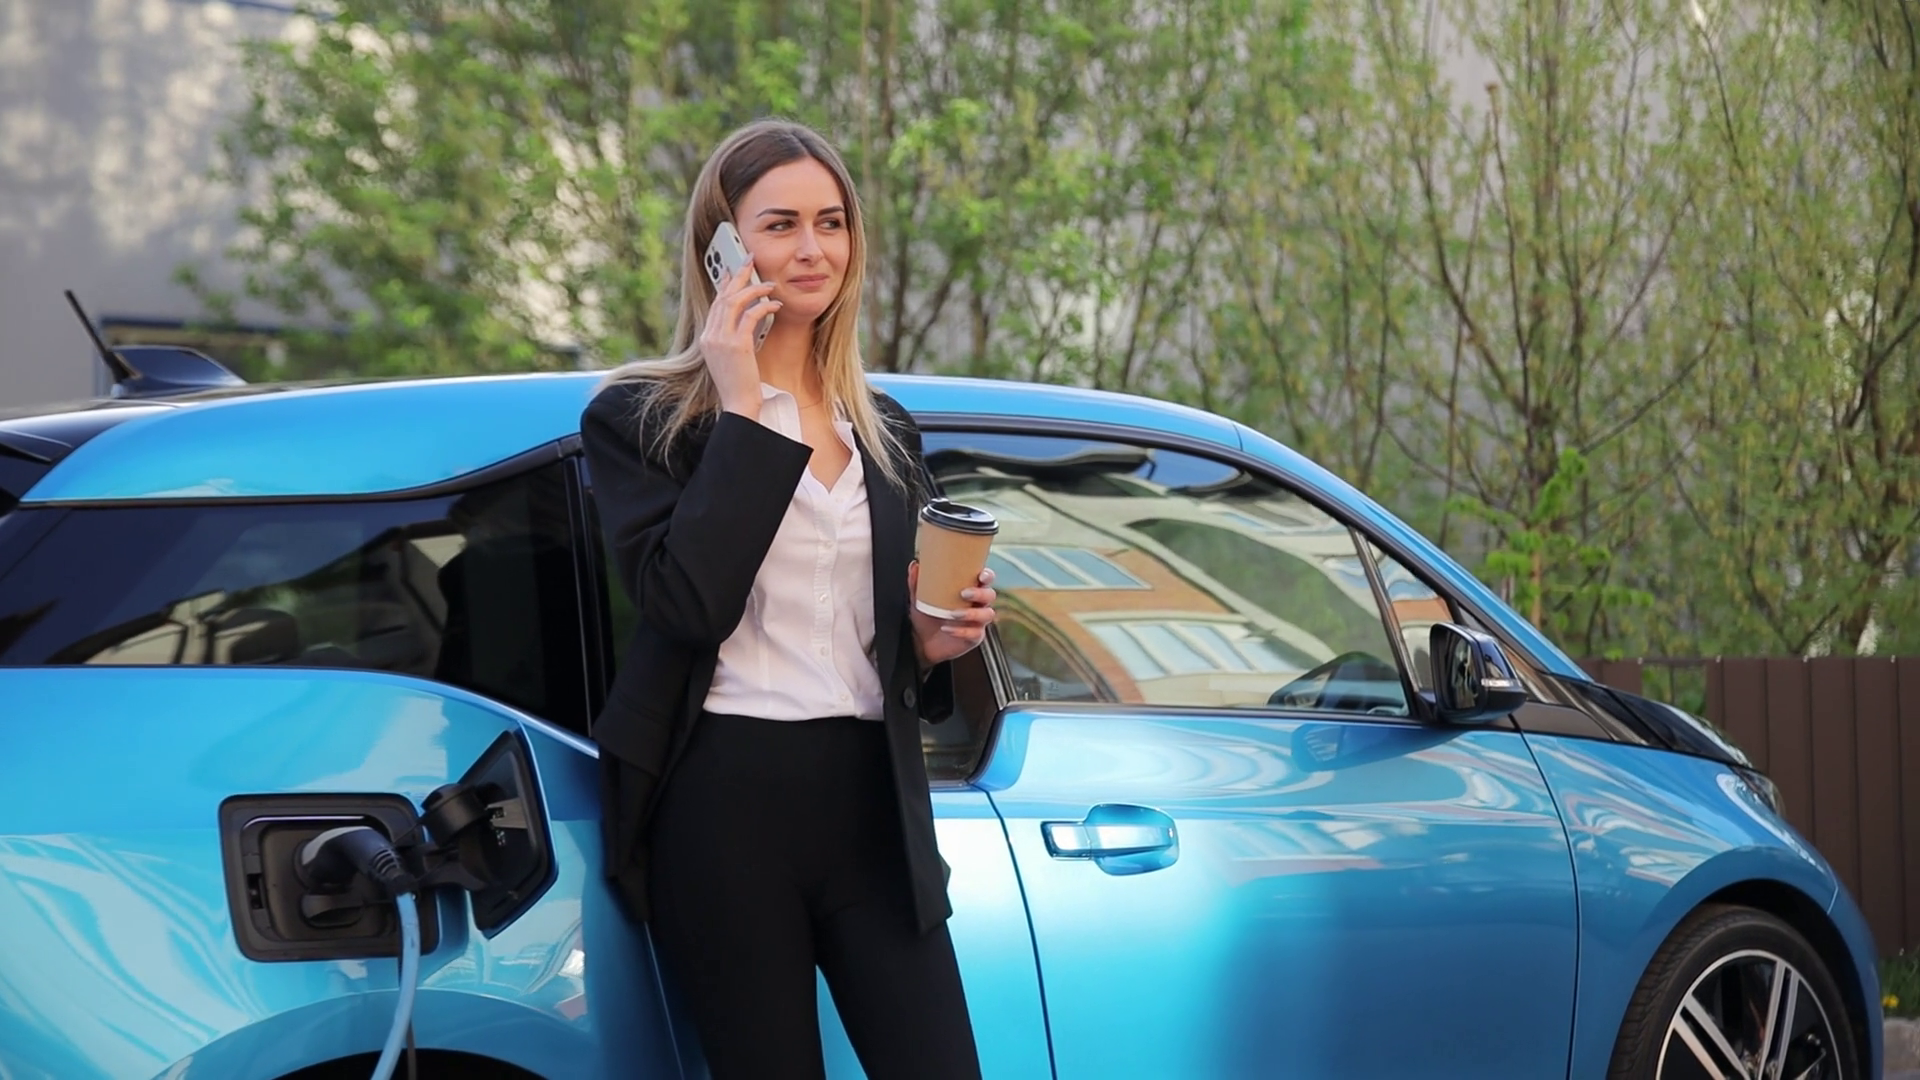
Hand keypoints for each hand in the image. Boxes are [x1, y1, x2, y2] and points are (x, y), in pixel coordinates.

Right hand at [698, 263, 778, 415]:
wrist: (738, 405)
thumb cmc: (739, 385)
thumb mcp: (731, 358)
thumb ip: (733, 338)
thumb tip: (746, 320)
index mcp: (706, 339)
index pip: (715, 304)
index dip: (724, 284)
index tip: (732, 270)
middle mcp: (710, 336)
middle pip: (723, 296)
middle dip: (738, 275)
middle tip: (750, 260)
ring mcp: (721, 340)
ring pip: (735, 302)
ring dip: (755, 289)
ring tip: (770, 284)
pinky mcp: (737, 345)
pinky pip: (751, 316)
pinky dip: (764, 307)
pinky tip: (775, 304)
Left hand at [909, 563, 996, 669]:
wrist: (923, 642)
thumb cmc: (927, 616)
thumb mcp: (920, 598)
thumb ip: (917, 582)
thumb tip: (915, 565)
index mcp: (970, 590)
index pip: (986, 579)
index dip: (987, 575)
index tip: (980, 575)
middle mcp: (977, 605)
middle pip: (990, 595)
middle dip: (980, 593)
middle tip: (964, 593)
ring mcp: (978, 621)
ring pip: (987, 614)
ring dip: (971, 613)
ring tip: (953, 613)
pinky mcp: (974, 637)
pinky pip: (975, 634)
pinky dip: (961, 631)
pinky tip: (947, 629)